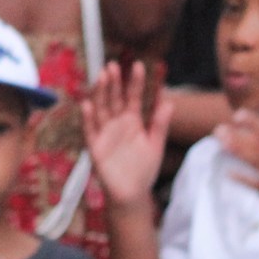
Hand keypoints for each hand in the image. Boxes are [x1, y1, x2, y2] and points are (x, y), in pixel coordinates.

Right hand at [81, 60, 172, 209]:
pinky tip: (87, 105)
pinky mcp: (95, 145)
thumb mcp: (155, 145)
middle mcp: (117, 122)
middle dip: (114, 82)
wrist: (131, 193)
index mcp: (133, 120)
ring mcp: (105, 132)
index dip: (136, 82)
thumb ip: (160, 124)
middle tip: (113, 65)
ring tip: (101, 76)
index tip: (139, 66)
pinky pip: (91, 129)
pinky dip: (88, 118)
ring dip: (100, 92)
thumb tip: (170, 102)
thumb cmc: (144, 168)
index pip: (134, 97)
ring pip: (101, 108)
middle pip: (114, 98)